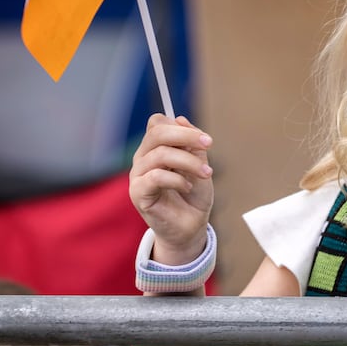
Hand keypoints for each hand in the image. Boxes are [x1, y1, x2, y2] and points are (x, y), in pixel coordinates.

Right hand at [129, 114, 213, 260]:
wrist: (191, 226)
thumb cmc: (193, 196)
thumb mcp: (199, 165)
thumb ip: (191, 145)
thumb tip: (181, 119)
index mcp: (155, 148)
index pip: (158, 124)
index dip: (182, 127)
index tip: (206, 140)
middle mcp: (143, 159)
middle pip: (156, 132)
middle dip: (186, 136)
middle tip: (209, 145)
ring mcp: (137, 176)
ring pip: (160, 154)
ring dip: (188, 162)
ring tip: (205, 174)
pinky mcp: (138, 193)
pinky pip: (155, 177)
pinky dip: (177, 179)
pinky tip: (187, 187)